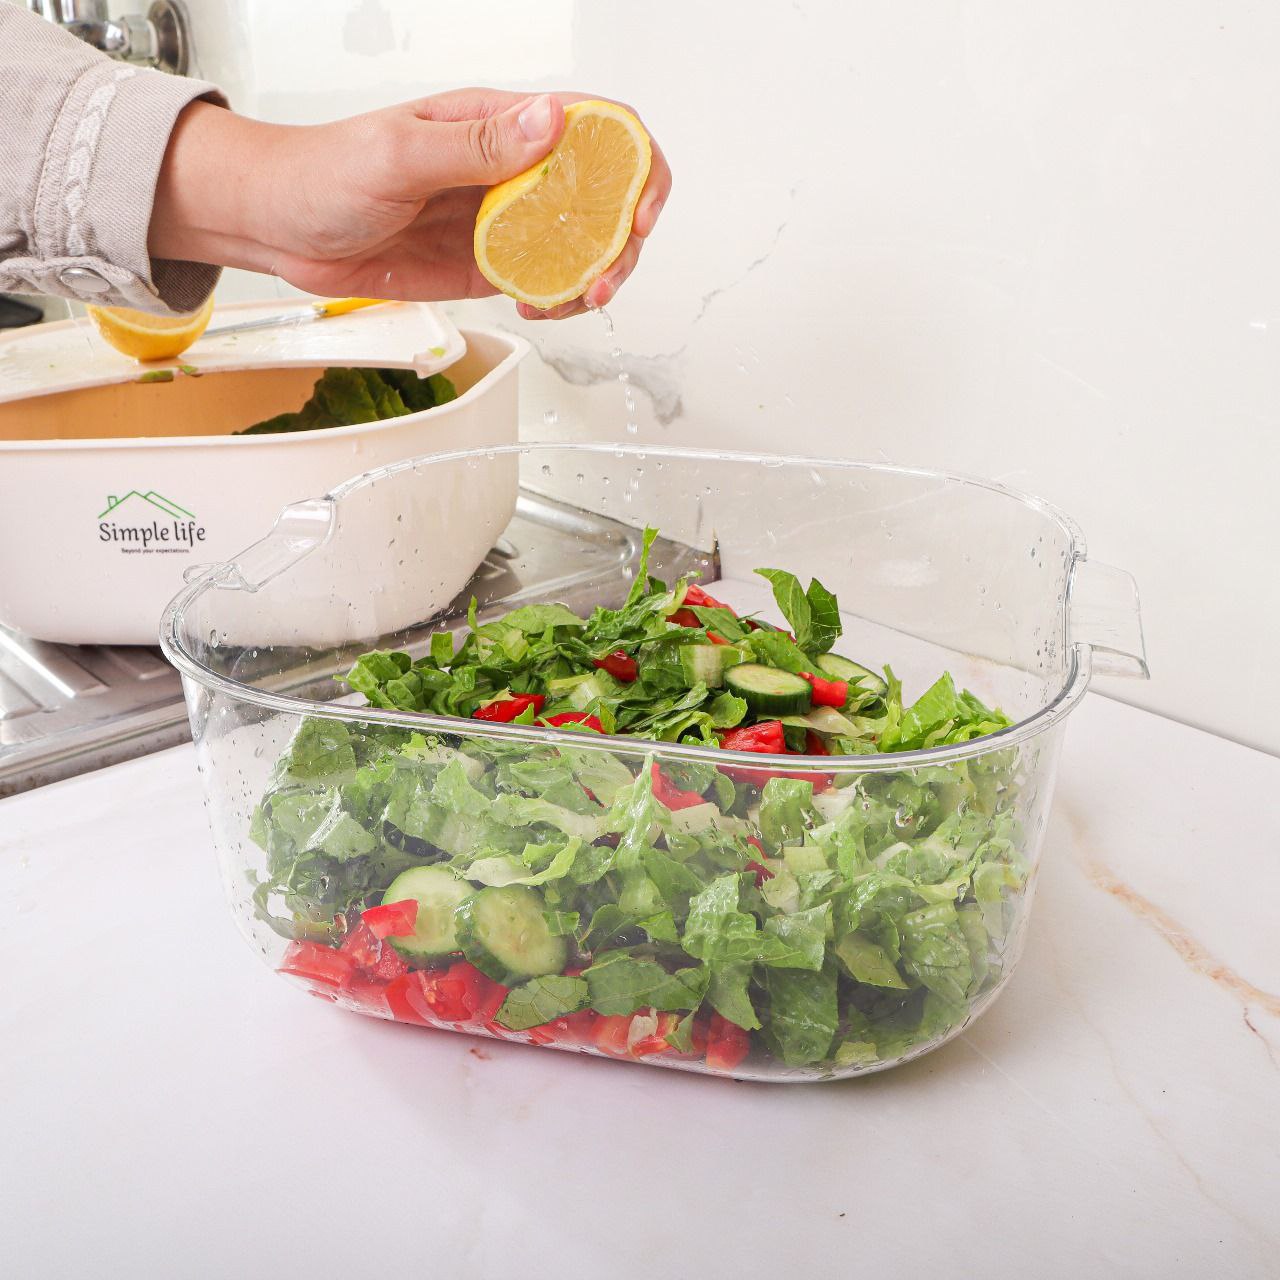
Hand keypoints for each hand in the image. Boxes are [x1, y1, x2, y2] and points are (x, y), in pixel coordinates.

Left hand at [150, 89, 670, 318]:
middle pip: (606, 195)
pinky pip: (544, 281)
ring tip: (574, 300)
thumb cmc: (325, 171)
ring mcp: (504, 221)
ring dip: (597, 276)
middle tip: (603, 278)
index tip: (635, 213)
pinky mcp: (487, 265)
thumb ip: (476, 144)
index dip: (635, 165)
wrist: (281, 225)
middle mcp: (514, 170)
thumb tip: (548, 121)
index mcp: (502, 124)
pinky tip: (539, 307)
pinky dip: (558, 300)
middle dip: (623, 239)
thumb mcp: (399, 152)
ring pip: (583, 245)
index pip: (597, 128)